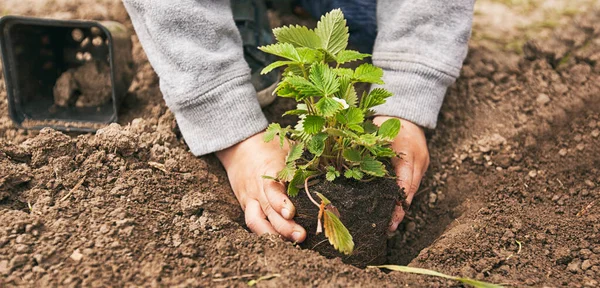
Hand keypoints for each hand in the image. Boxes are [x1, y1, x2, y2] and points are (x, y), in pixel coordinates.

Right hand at [215, 132, 306, 241]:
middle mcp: (257, 187)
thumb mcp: (287, 148)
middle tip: (301, 236)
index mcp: (268, 170)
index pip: (271, 189)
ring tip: (291, 244)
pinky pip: (254, 222)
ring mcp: (250, 198)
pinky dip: (266, 232)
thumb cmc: (270, 147)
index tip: (291, 213)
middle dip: (283, 227)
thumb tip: (330, 170)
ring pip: (255, 221)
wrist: (239, 146)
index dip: (279, 202)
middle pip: (267, 210)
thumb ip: (302, 161)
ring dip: (272, 235)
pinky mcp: (247, 206)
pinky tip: (282, 241)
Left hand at [373, 116, 429, 232]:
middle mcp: (418, 159)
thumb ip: (363, 147)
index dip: (398, 202)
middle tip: (389, 229)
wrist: (407, 113)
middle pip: (411, 190)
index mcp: (406, 150)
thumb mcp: (374, 131)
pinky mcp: (420, 166)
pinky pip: (412, 184)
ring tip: (390, 225)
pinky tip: (393, 209)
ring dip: (402, 206)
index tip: (391, 219)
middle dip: (401, 211)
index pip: (404, 181)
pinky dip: (403, 196)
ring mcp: (421, 163)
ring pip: (412, 189)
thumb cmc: (385, 121)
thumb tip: (344, 165)